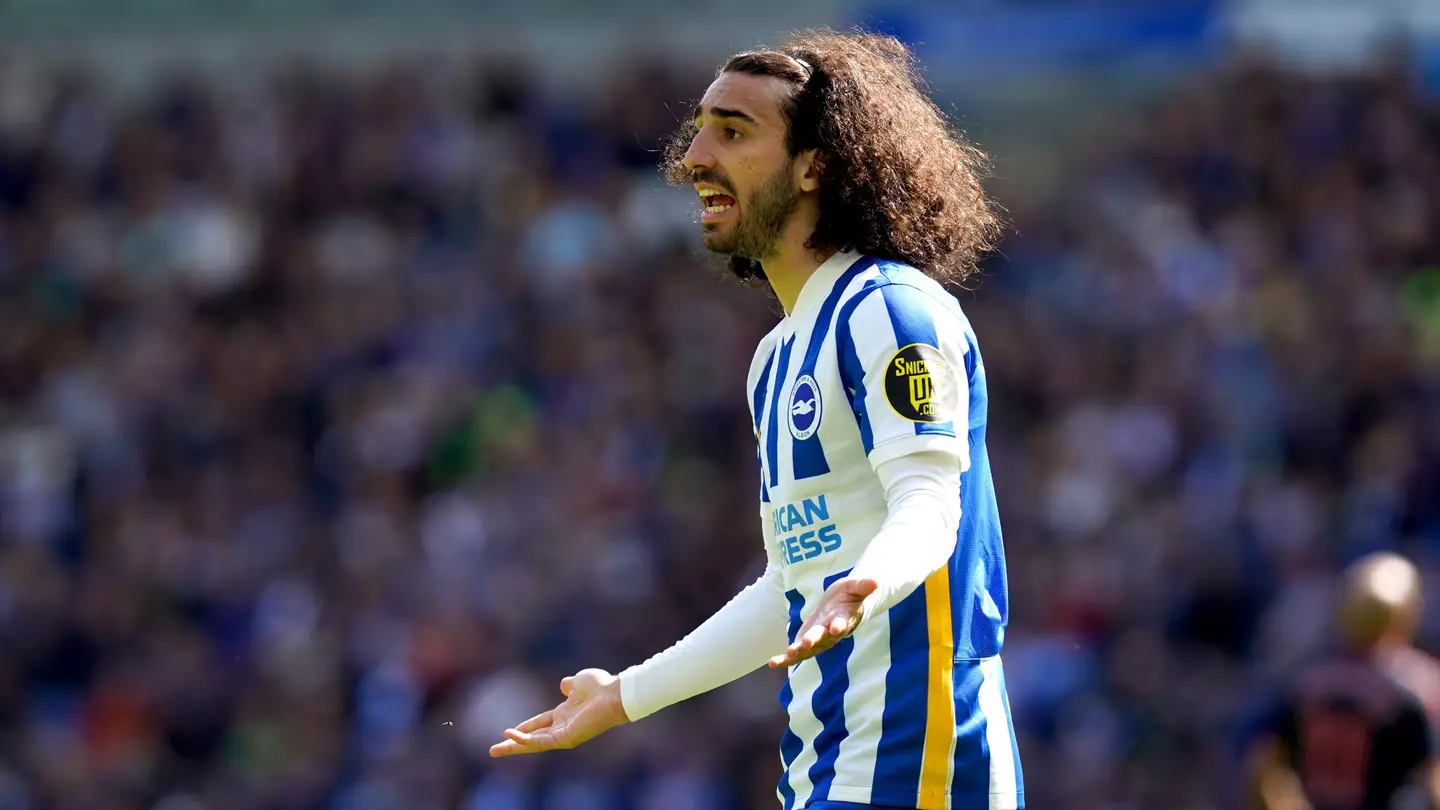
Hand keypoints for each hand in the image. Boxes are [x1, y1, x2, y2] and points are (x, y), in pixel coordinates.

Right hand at [488, 668, 629, 757]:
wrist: (614, 694)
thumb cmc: (601, 686)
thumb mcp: (579, 681)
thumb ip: (569, 685)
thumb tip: (563, 685)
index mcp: (565, 714)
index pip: (540, 724)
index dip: (524, 727)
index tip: (508, 731)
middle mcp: (563, 726)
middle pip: (533, 738)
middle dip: (514, 745)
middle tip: (494, 750)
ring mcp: (564, 734)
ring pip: (533, 744)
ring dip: (514, 747)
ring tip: (495, 750)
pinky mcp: (565, 738)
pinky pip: (541, 741)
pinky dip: (525, 740)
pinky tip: (511, 735)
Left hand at [768, 577, 877, 668]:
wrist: (840, 606)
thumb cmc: (848, 596)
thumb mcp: (854, 587)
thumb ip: (863, 586)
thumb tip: (876, 582)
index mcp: (842, 619)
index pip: (842, 623)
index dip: (839, 625)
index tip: (836, 628)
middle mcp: (830, 633)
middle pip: (823, 637)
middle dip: (814, 640)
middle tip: (807, 643)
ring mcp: (818, 640)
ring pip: (809, 649)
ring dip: (799, 652)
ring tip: (789, 654)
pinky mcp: (806, 643)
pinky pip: (796, 654)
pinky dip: (785, 660)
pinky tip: (772, 663)